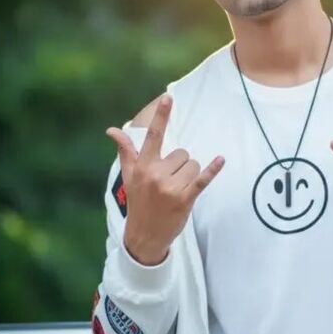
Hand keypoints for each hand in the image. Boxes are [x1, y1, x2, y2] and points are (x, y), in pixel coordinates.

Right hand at [105, 94, 224, 264]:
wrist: (143, 236)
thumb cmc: (138, 202)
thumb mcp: (129, 176)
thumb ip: (125, 151)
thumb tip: (112, 130)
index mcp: (143, 166)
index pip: (153, 136)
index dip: (162, 116)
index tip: (169, 97)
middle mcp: (155, 174)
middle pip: (182, 154)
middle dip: (180, 165)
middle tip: (169, 183)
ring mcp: (170, 188)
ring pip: (193, 165)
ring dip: (190, 175)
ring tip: (178, 190)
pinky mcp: (184, 200)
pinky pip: (202, 180)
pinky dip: (212, 170)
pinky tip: (221, 160)